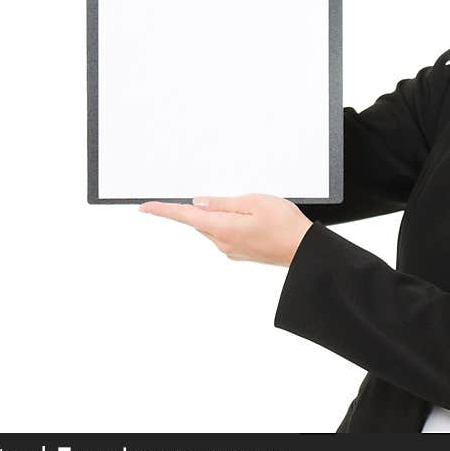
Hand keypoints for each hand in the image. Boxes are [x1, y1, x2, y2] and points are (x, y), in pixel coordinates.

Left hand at [138, 194, 313, 266]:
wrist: (304, 249)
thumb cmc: (284, 224)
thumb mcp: (253, 202)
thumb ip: (223, 203)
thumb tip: (199, 203)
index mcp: (222, 228)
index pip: (185, 217)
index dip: (163, 211)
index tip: (145, 207)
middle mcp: (222, 242)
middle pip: (200, 221)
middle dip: (201, 208)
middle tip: (221, 198)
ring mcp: (231, 249)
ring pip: (214, 227)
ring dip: (220, 215)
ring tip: (249, 208)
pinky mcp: (241, 252)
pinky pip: (226, 234)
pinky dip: (230, 223)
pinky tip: (251, 219)